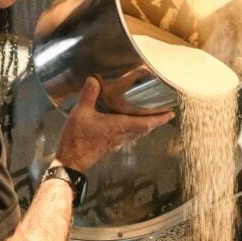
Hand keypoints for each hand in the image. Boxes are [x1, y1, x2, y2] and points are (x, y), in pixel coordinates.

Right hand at [56, 77, 173, 171]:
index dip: (159, 118)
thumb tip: (94, 80)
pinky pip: (128, 136)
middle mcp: (121, 135)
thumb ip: (89, 95)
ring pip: (137, 133)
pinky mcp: (110, 146)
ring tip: (151, 117)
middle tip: (165, 113)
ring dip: (146, 126)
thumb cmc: (77, 139)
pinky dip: (134, 129)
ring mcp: (116, 142)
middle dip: (156, 121)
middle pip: (145, 128)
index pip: (146, 123)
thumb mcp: (81, 113)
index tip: (170, 114)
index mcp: (119, 126)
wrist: (71, 161)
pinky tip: (128, 125)